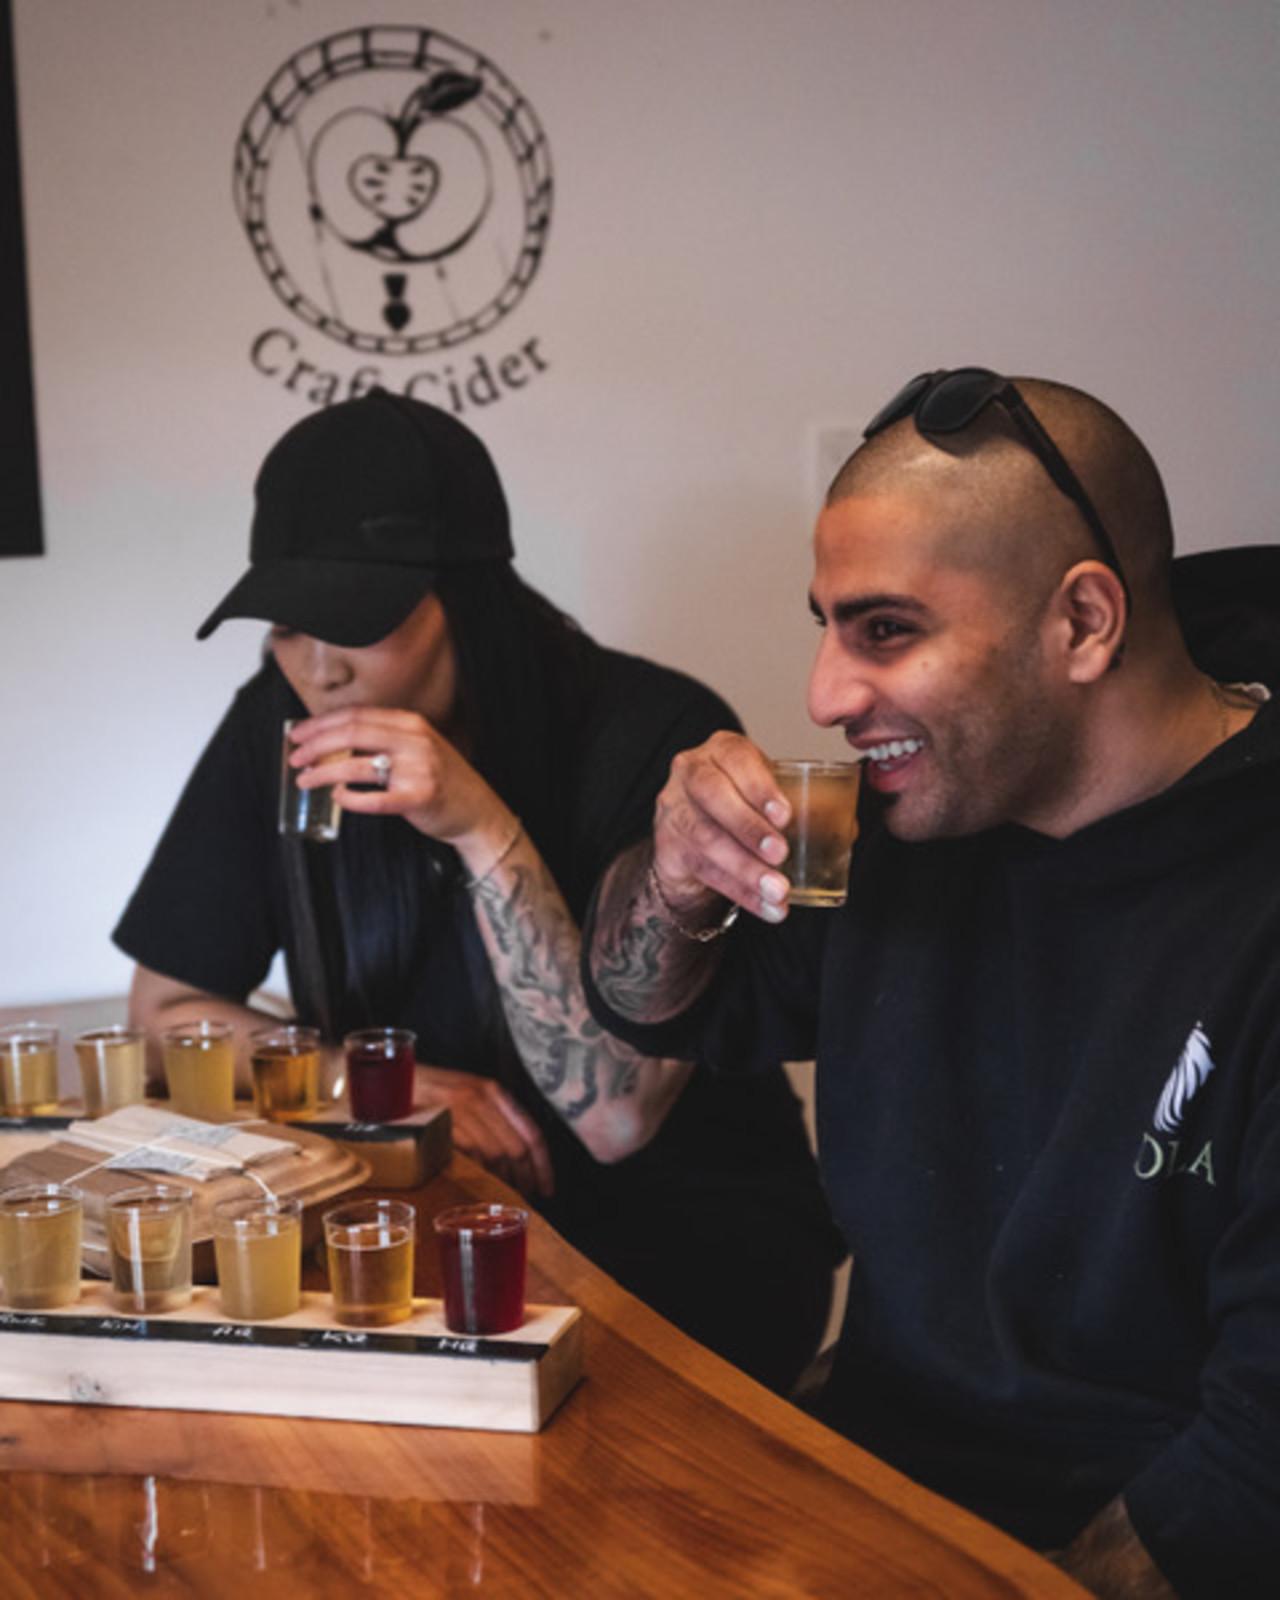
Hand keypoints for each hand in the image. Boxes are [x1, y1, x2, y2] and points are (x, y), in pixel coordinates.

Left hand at [289, 708, 512, 862]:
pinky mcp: (418, 798)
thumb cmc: (441, 780)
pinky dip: (350, 798)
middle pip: (352, 734)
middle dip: (316, 745)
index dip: (321, 723)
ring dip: (323, 772)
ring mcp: (418, 769)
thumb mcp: (416, 747)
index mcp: (411, 723)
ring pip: (356, 766)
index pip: (356, 715)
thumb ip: (384, 740)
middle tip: (295, 757)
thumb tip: (331, 742)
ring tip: (305, 780)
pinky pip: (373, 799)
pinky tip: (338, 797)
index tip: (298, 734)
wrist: (477, 810)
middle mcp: (414, 740)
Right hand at [414, 1064, 554, 1197]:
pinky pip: (470, 1154)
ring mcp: (462, 1109)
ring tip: (507, 1193)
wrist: (391, 1080)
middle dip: (526, 1177)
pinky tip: (482, 1181)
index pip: (531, 1131)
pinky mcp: (442, 1122)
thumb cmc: (429, 1091)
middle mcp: (482, 1097)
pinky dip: (479, 1172)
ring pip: (496, 1153)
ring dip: (504, 1179)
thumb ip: (490, 1116)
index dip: (543, 1164)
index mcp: (493, 1091)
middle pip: (517, 1147)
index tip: (547, 1186)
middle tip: (528, 1196)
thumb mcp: (466, 1094)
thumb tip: (515, 1157)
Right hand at [652, 731, 791, 922]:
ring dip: (746, 869)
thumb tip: (849, 827)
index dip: (759, 787)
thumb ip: (805, 805)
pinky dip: (740, 892)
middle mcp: (691, 771)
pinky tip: (766, 907)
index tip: (786, 815)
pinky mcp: (667, 846)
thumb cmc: (742, 807)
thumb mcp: (768, 796)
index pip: (736, 758)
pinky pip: (704, 871)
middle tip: (781, 854)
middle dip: (749, 826)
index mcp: (722, 750)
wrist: (696, 840)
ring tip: (778, 890)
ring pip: (706, 838)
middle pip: (713, 794)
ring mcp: (674, 808)